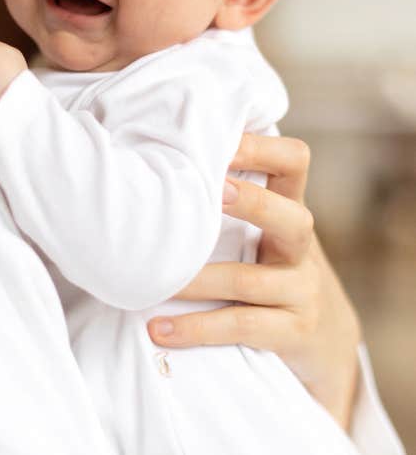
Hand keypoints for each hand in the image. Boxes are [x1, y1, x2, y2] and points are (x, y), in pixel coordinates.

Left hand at [146, 134, 360, 429]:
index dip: (261, 147)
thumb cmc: (268, 264)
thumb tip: (153, 153)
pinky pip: (241, 327)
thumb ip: (226, 197)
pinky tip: (158, 329)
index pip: (293, 162)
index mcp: (289, 207)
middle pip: (294, 219)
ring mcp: (301, 292)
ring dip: (197, 280)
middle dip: (253, 204)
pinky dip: (196, 328)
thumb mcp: (263, 227)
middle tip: (210, 192)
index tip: (215, 138)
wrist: (325, 340)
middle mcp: (301, 248)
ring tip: (155, 279)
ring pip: (250, 280)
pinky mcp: (292, 334)